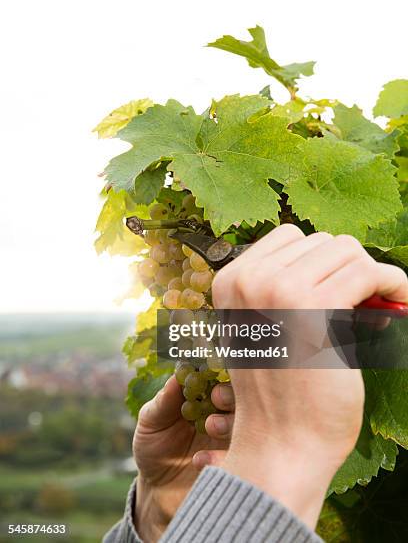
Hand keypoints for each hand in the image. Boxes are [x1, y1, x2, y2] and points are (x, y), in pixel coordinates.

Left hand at [133, 375, 234, 541]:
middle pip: (241, 394)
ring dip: (231, 420)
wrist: (159, 491)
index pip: (218, 374)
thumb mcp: (151, 422)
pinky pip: (242, 456)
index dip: (216, 369)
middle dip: (231, 392)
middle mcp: (225, 411)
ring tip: (210, 426)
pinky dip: (222, 455)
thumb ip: (164, 401)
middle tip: (216, 397)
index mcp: (206, 393)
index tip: (208, 370)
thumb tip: (177, 376)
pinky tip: (199, 460)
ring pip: (247, 422)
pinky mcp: (238, 463)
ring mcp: (235, 437)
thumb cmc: (154, 447)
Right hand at [212, 224, 407, 528]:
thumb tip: (343, 259)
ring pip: (346, 250)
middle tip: (358, 303)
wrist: (280, 442)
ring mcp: (278, 289)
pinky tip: (397, 301)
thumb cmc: (279, 392)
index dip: (320, 261)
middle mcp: (249, 278)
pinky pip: (367, 272)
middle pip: (320, 240)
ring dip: (368, 274)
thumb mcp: (262, 329)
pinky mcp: (314, 308)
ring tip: (373, 305)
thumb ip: (283, 290)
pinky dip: (391, 282)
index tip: (337, 287)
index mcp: (230, 281)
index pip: (289, 237)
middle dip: (346, 268)